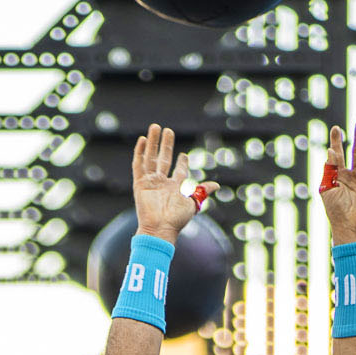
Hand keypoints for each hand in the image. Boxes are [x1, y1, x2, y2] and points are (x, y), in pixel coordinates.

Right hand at [131, 123, 218, 242]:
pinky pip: (138, 165)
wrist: (160, 227)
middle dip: (165, 145)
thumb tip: (217, 185)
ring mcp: (150, 182)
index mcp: (175, 187)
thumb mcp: (193, 202)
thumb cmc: (177, 218)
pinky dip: (140, 152)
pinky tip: (143, 140)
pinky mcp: (140, 183)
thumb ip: (202, 191)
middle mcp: (162, 183)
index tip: (183, 155)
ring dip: (153, 143)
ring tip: (155, 127)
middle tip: (168, 130)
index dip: (182, 162)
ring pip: (150, 158)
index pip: (179, 170)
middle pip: (163, 159)